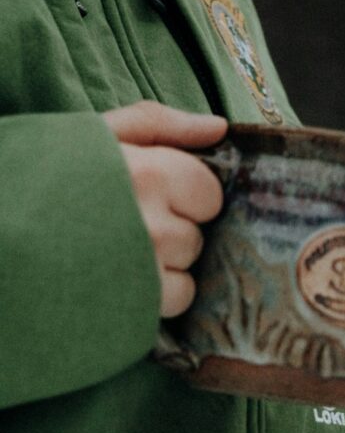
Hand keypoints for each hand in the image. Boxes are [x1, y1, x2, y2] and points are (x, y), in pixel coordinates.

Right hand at [103, 102, 227, 317]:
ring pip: (187, 274)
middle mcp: (153, 226)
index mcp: (149, 175)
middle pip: (196, 237)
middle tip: (120, 226)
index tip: (148, 196)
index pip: (209, 194)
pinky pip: (174, 302)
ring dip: (162, 268)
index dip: (183, 196)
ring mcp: (143, 273)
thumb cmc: (37, 178)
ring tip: (115, 255)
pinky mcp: (130, 308)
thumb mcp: (96, 134)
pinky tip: (116, 281)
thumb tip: (218, 127)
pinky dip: (153, 297)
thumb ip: (160, 124)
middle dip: (170, 232)